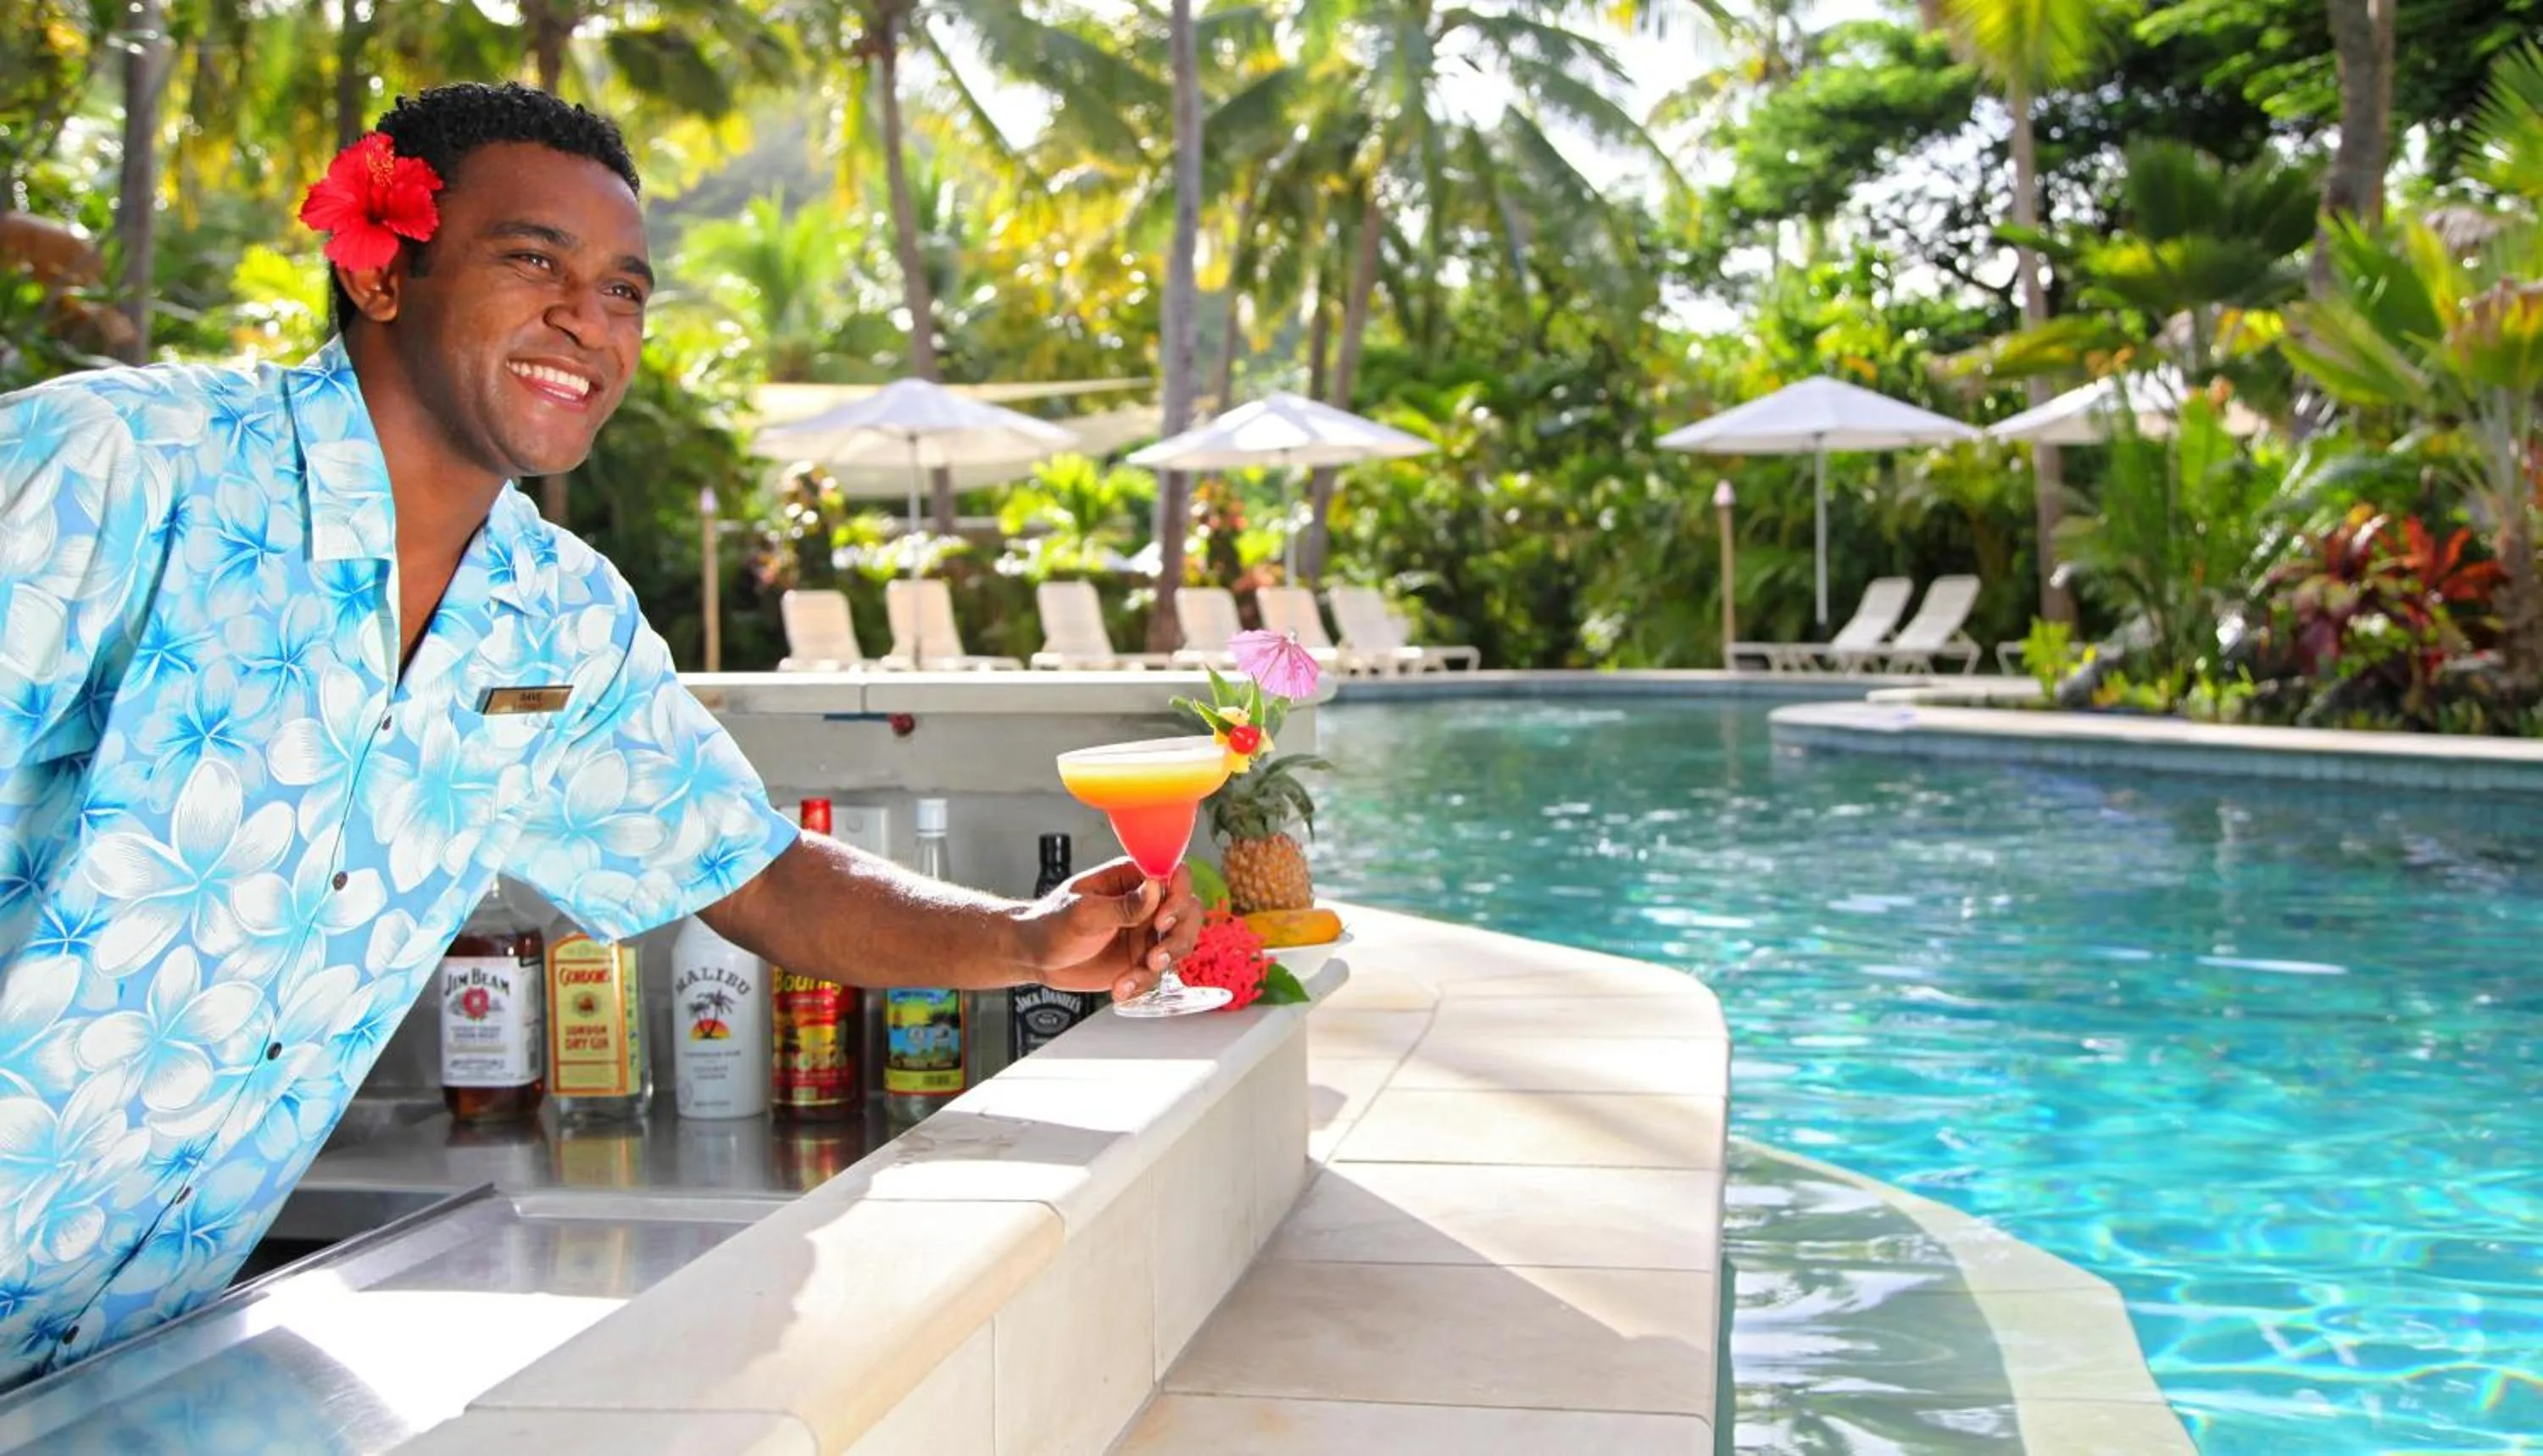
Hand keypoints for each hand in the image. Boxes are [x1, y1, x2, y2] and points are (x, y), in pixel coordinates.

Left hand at [1018, 859, 1203, 1001]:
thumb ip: (1121, 905)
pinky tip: (1121, 989)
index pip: (1173, 876)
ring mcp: (1145, 933)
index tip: (1162, 919)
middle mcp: (1146, 904)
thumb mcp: (1084, 913)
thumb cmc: (1051, 923)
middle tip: (1154, 956)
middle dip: (1179, 936)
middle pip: (1188, 912)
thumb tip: (1155, 888)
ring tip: (1136, 975)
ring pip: (1180, 944)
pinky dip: (1144, 983)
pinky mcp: (1140, 960)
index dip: (1177, 895)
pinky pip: (1158, 973)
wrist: (1034, 957)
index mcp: (1132, 879)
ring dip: (1163, 963)